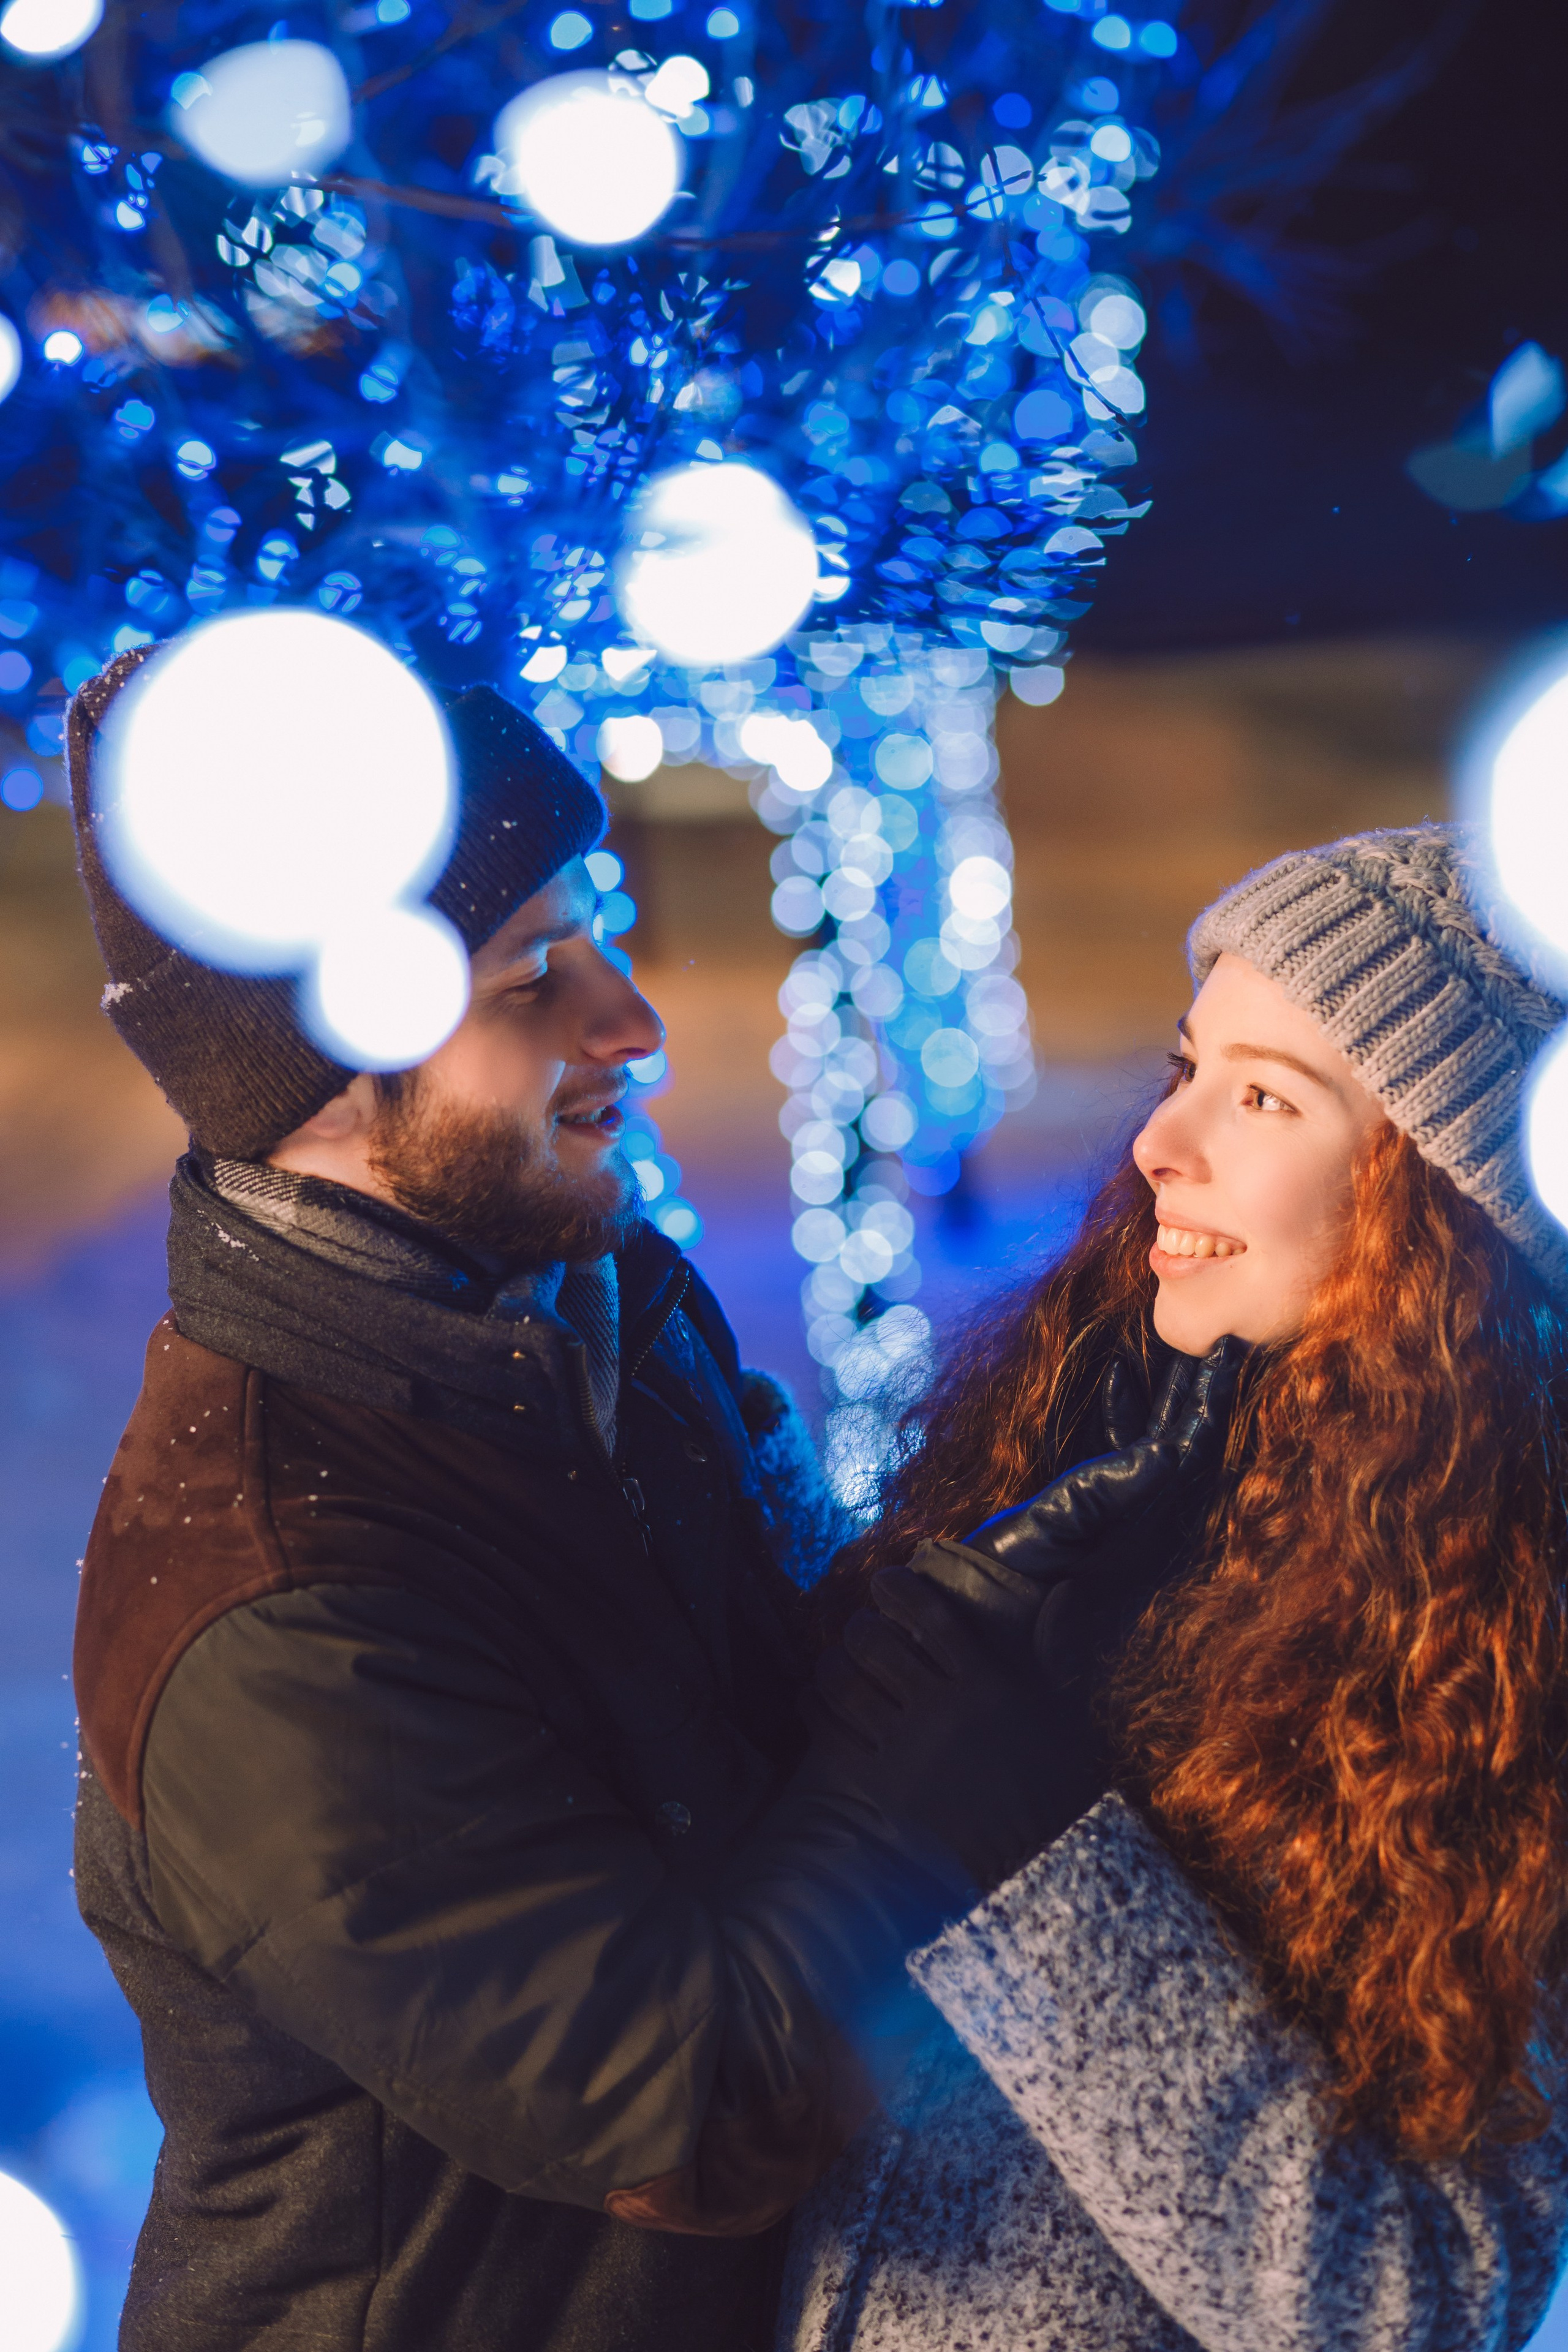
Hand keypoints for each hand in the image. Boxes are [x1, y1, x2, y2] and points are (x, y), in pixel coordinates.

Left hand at [801, 1565, 1093, 1901]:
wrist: (1040, 1870)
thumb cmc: (1057, 1784)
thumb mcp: (1070, 1711)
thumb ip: (1061, 1647)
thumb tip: (1065, 1589)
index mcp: (989, 1683)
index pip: (930, 1614)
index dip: (898, 1588)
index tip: (886, 1581)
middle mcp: (944, 1709)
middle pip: (877, 1643)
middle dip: (859, 1627)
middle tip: (860, 1627)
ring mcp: (909, 1749)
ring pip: (847, 1683)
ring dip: (831, 1663)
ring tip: (834, 1661)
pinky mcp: (882, 1786)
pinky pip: (830, 1731)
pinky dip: (814, 1707)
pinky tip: (813, 1698)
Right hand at [907, 1334, 1246, 1640]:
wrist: (987, 1605)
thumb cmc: (1024, 1569)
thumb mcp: (1065, 1521)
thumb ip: (1113, 1487)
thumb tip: (1166, 1453)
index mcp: (1149, 1516)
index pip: (1193, 1445)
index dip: (1213, 1398)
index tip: (1229, 1353)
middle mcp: (1144, 1507)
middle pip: (1185, 1435)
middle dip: (1199, 1387)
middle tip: (1223, 1339)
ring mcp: (1121, 1502)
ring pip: (1155, 1434)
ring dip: (1164, 1390)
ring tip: (1180, 1344)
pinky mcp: (1095, 1496)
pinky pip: (1121, 1444)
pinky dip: (1122, 1409)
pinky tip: (1118, 1374)